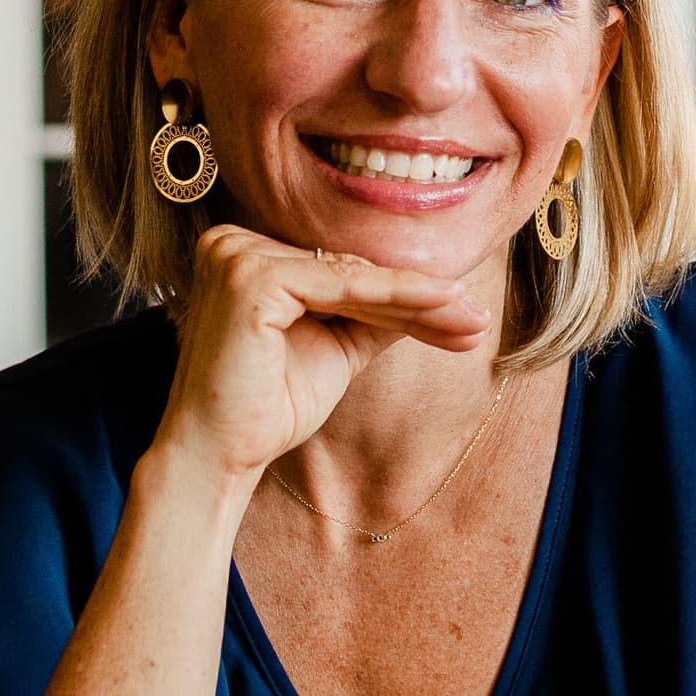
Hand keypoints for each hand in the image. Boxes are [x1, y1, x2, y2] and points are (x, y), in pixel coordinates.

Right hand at [155, 226, 492, 481]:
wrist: (218, 454)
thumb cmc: (267, 407)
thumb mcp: (334, 349)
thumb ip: (373, 316)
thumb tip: (433, 295)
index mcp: (245, 253)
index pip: (339, 270)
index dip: (404, 295)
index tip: (461, 315)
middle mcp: (233, 241)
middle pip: (349, 270)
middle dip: (419, 300)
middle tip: (477, 318)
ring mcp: (237, 254)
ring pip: (351, 276)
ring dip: (420, 301)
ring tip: (471, 319)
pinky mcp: (251, 275)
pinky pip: (342, 286)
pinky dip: (395, 300)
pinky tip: (442, 311)